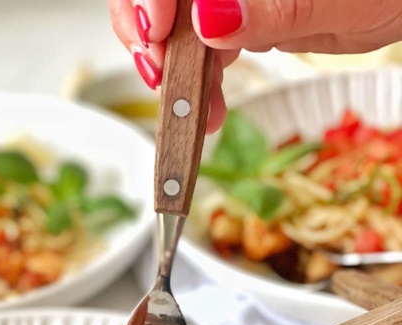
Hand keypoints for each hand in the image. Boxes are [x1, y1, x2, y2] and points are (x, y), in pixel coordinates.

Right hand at [110, 0, 401, 130]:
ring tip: (194, 111)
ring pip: (172, 26)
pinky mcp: (237, 18)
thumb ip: (277, 8)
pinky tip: (208, 108)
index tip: (154, 34)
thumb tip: (211, 19)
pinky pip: (198, 48)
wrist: (400, 1)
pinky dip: (196, 85)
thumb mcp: (341, 0)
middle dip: (150, 38)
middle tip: (163, 80)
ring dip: (172, 73)